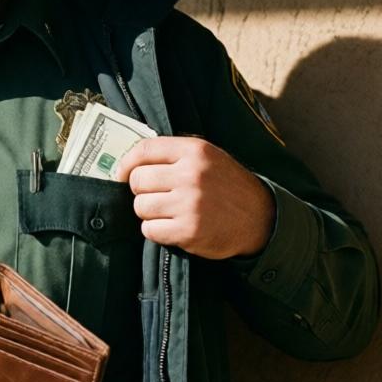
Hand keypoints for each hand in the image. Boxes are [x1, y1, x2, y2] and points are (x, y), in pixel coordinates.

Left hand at [114, 137, 275, 258]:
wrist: (260, 218)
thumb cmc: (227, 185)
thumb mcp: (208, 157)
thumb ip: (175, 154)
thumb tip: (131, 160)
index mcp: (195, 151)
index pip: (144, 150)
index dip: (126, 163)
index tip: (121, 174)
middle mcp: (191, 175)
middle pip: (138, 181)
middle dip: (141, 191)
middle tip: (155, 196)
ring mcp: (190, 204)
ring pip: (140, 206)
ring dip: (149, 212)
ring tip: (167, 212)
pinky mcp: (189, 231)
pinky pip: (150, 229)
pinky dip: (155, 230)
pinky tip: (171, 227)